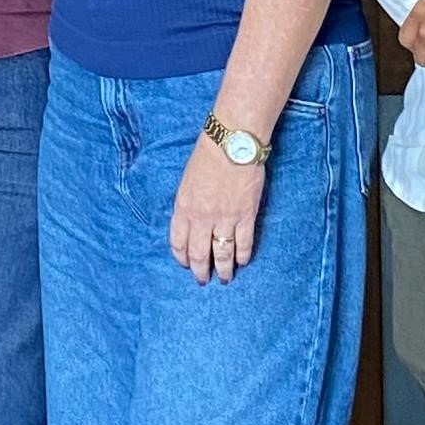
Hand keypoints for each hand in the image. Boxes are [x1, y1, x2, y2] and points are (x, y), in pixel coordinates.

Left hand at [170, 141, 266, 285]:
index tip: (185, 264)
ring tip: (225, 278)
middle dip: (201, 270)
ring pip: (222, 254)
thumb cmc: (208, 156)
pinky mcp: (245, 216)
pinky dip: (244, 255)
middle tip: (203, 280)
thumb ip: (188, 204)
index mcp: (183, 208)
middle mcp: (201, 218)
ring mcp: (224, 219)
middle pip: (199, 253)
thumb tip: (192, 221)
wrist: (232, 144)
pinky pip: (244, 243)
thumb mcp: (187, 182)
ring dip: (223, 269)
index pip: (178, 242)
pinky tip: (243, 261)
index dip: (182, 257)